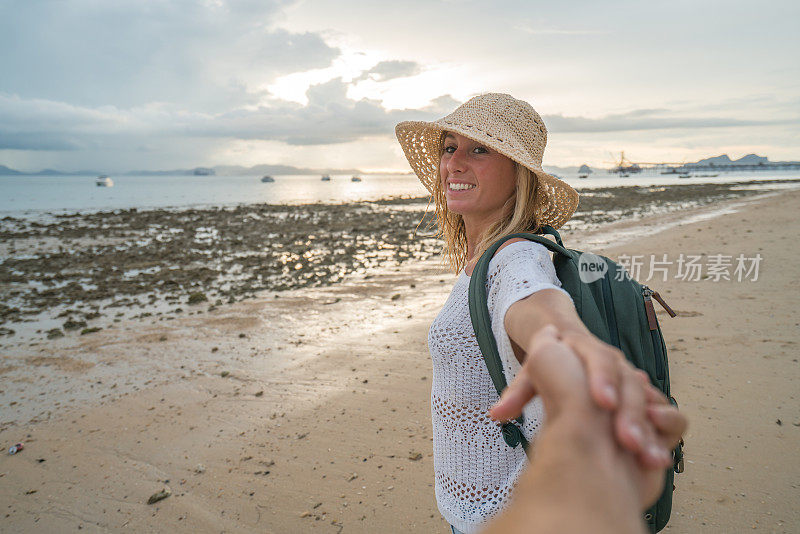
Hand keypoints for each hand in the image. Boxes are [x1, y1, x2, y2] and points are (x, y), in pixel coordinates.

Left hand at [502, 290, 669, 467]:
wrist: (578, 370)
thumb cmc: (554, 375)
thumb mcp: (532, 377)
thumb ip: (518, 393)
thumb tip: (496, 414)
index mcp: (588, 353)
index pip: (600, 359)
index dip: (604, 379)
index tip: (603, 401)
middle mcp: (617, 368)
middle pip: (631, 384)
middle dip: (630, 411)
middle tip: (626, 439)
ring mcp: (635, 390)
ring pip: (652, 402)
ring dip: (651, 427)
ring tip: (644, 454)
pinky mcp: (648, 411)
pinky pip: (670, 418)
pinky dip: (666, 434)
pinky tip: (655, 458)